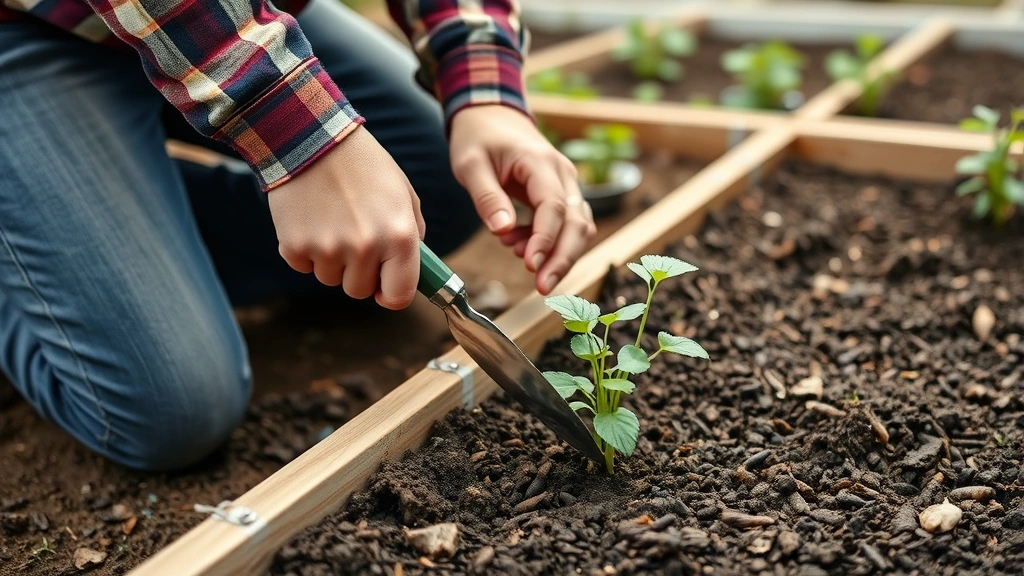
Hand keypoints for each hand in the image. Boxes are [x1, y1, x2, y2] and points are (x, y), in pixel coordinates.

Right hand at [268, 126, 425, 309]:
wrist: (311, 136)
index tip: (383, 288)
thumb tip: (412, 267)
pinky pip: (302, 266)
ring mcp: (328, 248)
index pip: (398, 296)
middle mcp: (366, 247)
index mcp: (400, 236)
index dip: (390, 295)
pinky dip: (304, 249)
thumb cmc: (364, 164)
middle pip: (359, 290)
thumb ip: (413, 232)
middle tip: (353, 238)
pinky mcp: (295, 245)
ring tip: (331, 220)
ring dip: (331, 259)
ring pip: (330, 278)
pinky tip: (309, 218)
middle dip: (357, 272)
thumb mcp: (403, 192)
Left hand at [449, 105, 596, 294]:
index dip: (546, 240)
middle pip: (578, 223)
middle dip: (563, 259)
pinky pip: (566, 225)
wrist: (490, 115)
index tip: (531, 266)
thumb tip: (503, 230)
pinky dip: (548, 242)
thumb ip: (487, 197)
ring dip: (557, 253)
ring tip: (519, 259)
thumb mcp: (470, 164)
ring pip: (579, 228)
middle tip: (542, 287)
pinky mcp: (560, 195)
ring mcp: (566, 184)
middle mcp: (563, 174)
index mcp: (540, 162)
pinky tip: (517, 244)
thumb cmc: (478, 137)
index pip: (554, 207)